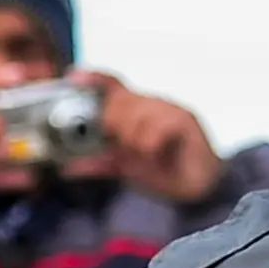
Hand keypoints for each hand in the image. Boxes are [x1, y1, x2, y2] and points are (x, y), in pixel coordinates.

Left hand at [84, 72, 224, 203]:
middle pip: (119, 100)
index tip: (72, 77)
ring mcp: (169, 108)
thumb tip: (68, 168)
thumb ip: (99, 163)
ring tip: (146, 157)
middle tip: (124, 149)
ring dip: (134, 144)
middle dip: (114, 128)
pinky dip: (150, 149)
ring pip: (134, 117)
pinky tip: (159, 156)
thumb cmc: (166, 173)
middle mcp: (152, 103)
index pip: (113, 85)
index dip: (93, 78)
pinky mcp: (185, 119)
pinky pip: (153, 130)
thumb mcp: (125, 168)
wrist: (200, 191)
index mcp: (137, 110)